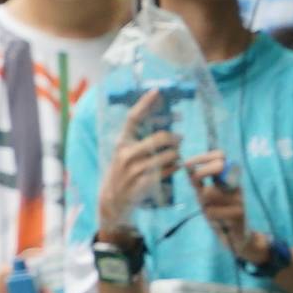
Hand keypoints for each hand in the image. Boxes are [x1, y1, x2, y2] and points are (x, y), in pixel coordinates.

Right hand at [97, 90, 180, 229]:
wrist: (113, 201)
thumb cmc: (123, 172)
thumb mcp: (125, 153)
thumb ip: (140, 138)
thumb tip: (165, 119)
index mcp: (122, 143)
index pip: (133, 118)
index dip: (145, 103)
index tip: (157, 91)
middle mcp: (126, 155)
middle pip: (159, 138)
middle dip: (175, 137)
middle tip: (179, 138)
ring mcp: (135, 170)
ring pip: (168, 155)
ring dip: (176, 154)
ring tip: (176, 155)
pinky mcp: (144, 184)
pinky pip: (169, 171)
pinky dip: (175, 167)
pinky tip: (174, 167)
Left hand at [189, 154, 264, 264]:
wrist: (237, 237)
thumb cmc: (220, 214)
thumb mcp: (205, 196)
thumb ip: (198, 182)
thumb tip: (186, 165)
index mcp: (229, 178)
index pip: (220, 155)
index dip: (202, 157)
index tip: (187, 164)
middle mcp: (236, 184)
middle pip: (218, 166)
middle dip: (200, 174)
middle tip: (196, 187)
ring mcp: (239, 197)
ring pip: (209, 193)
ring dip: (204, 204)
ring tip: (212, 212)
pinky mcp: (239, 213)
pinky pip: (212, 210)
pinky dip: (210, 217)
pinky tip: (219, 222)